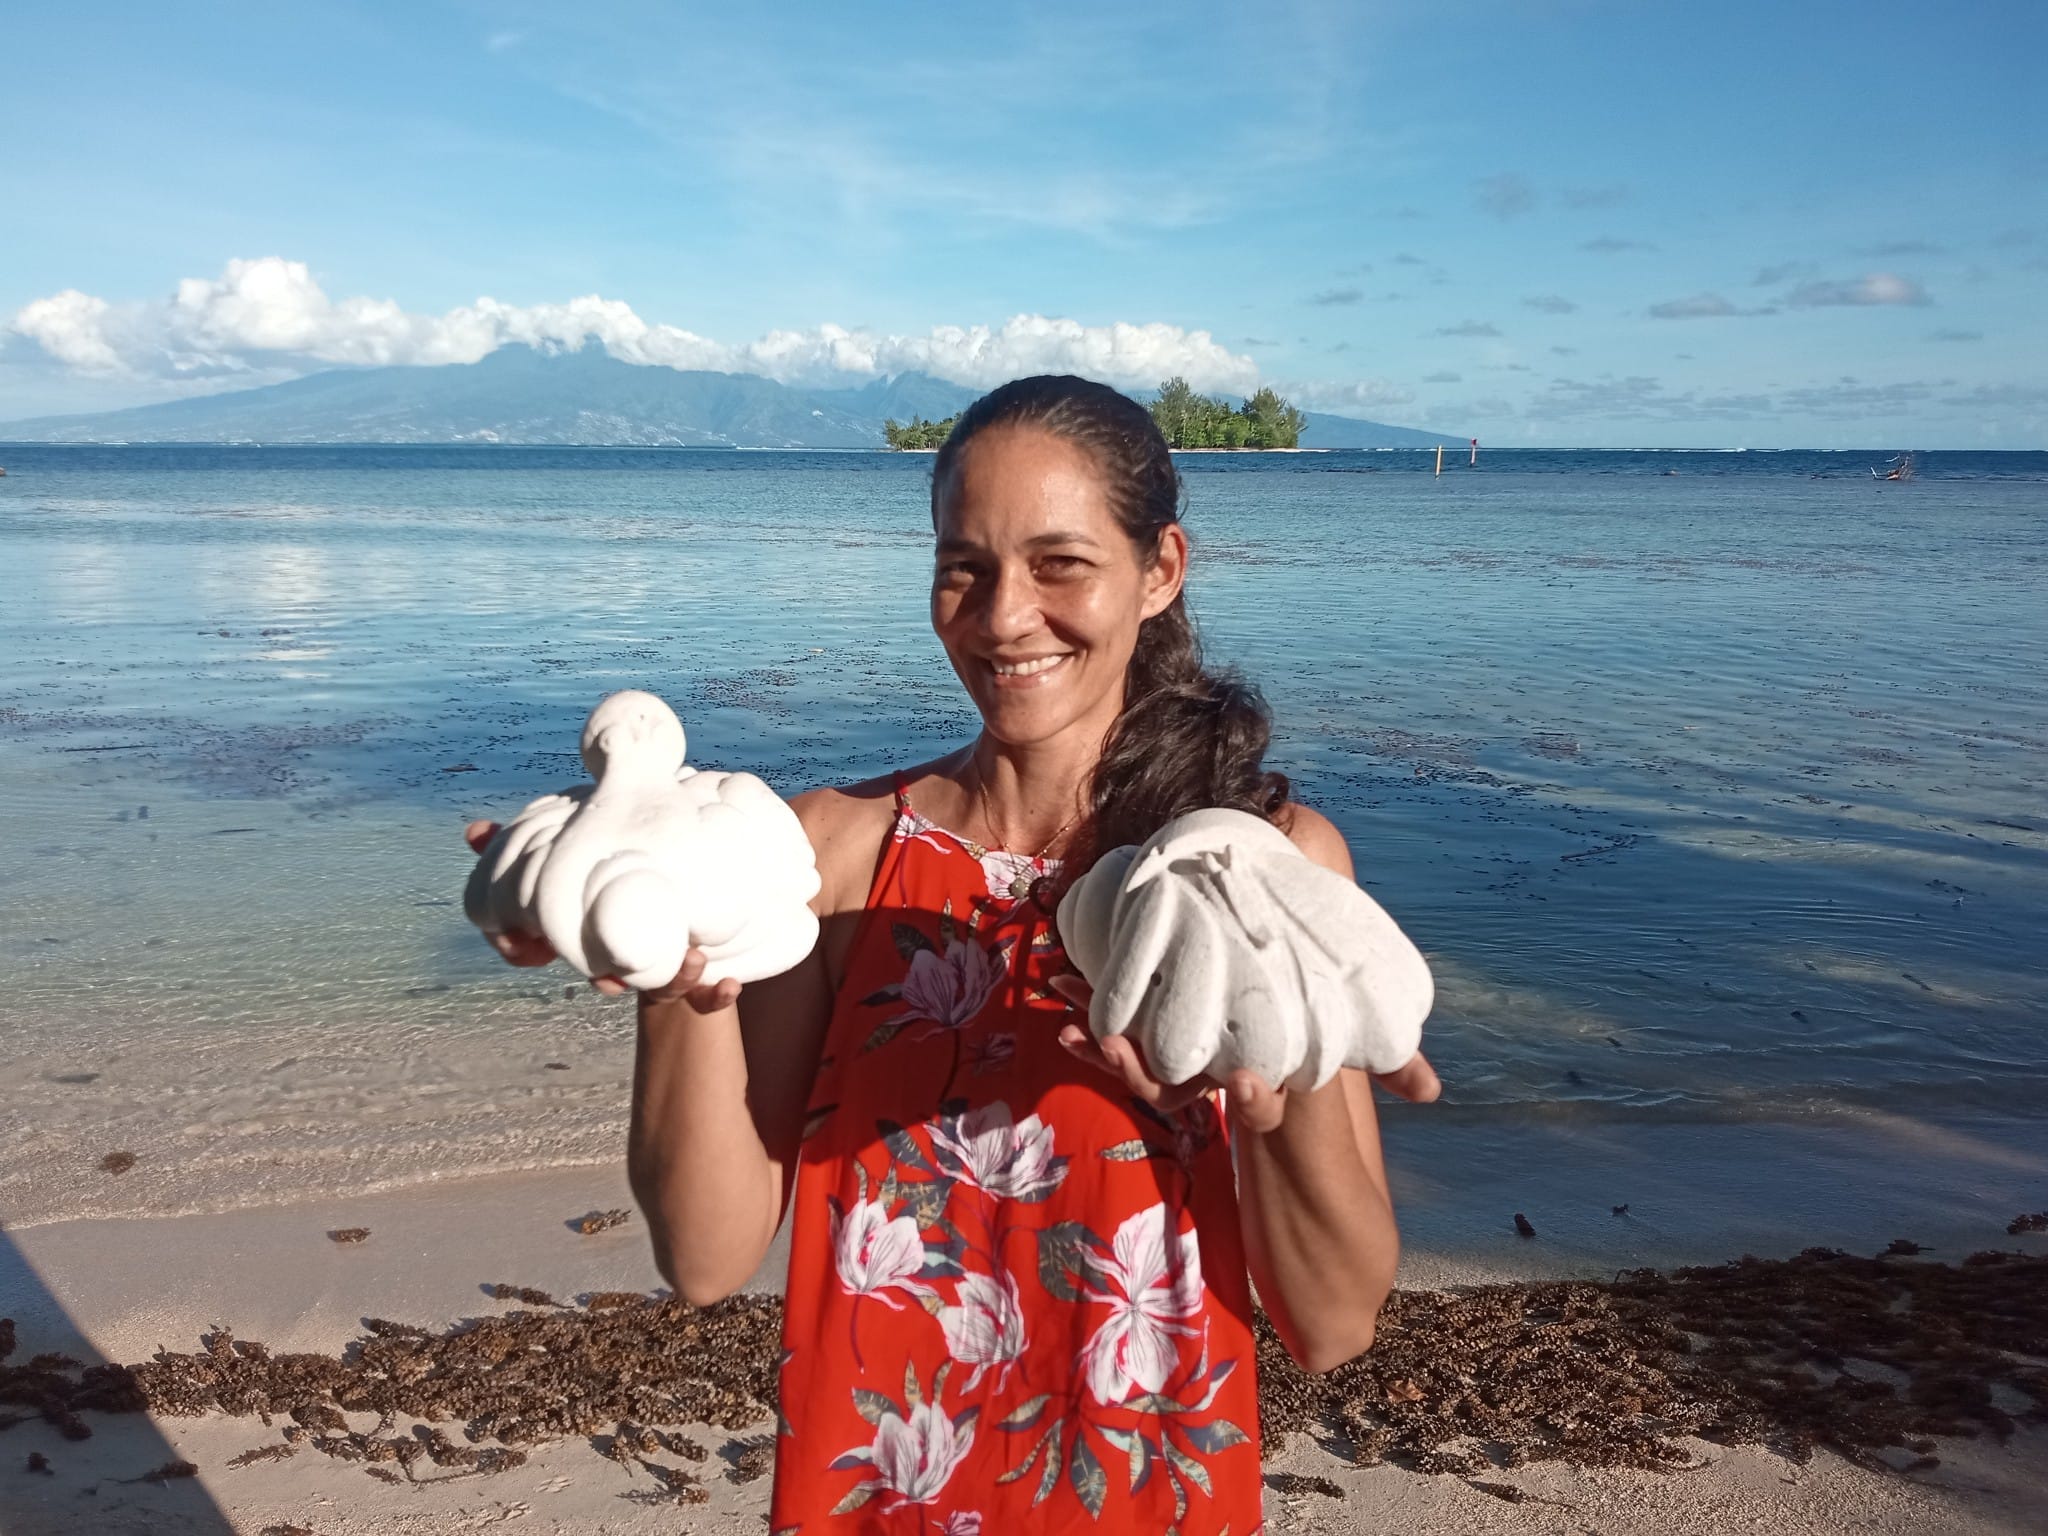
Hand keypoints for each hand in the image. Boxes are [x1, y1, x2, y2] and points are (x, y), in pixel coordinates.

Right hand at [463, 821, 740, 1011]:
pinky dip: (717, 994)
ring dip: (678, 981)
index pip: (554, 953)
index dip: (530, 953)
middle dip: (613, 979)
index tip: (528, 949)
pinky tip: (728, 985)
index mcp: (589, 936)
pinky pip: (709, 997)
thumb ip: (521, 844)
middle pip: (611, 980)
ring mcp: (663, 967)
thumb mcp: (573, 851)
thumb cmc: (617, 866)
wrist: (685, 880)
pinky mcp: (703, 973)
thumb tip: (473, 832)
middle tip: (617, 973)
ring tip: (694, 959)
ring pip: (666, 990)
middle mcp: (622, 959)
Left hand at [1046, 971, 1443, 1117]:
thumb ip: (1387, 1061)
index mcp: (1263, 1075)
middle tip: (1118, 1046)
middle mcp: (1214, 1070)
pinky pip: (1114, 1022)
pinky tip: (1060, 988)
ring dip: (1103, 1041)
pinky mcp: (1148, 1019)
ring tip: (1072, 1024)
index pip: (1253, 1103)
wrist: (1269, 962)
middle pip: (1177, 1084)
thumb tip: (1432, 1092)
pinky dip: (1089, 1007)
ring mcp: (1176, 1050)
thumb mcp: (1347, 1035)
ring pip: (1135, 1058)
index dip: (1247, 1099)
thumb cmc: (1314, 1006)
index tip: (1247, 1082)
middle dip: (1142, 1071)